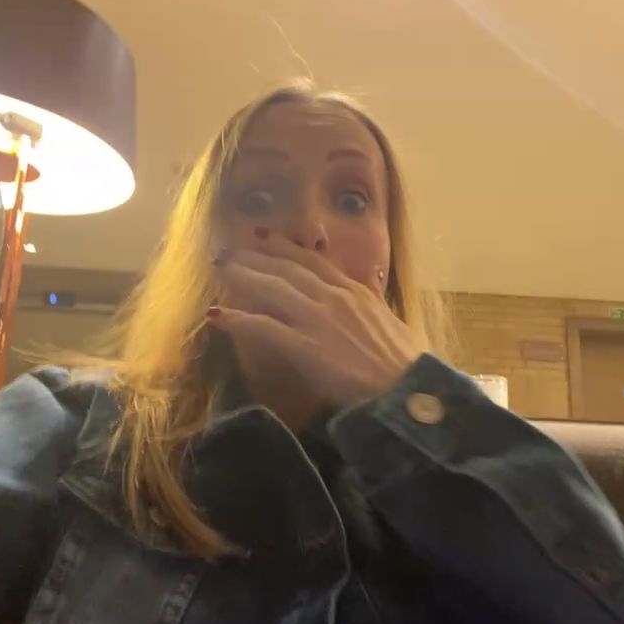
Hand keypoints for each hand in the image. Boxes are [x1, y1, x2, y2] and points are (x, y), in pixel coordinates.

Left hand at [209, 238, 422, 408]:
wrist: (407, 388)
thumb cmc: (407, 362)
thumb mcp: (392, 320)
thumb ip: (375, 299)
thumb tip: (370, 280)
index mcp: (355, 291)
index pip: (313, 261)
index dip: (285, 247)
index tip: (265, 236)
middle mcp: (333, 297)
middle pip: (287, 269)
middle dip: (255, 256)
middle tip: (229, 248)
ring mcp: (317, 320)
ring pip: (272, 289)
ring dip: (242, 276)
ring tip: (219, 268)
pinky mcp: (305, 346)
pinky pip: (264, 328)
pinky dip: (238, 320)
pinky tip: (216, 316)